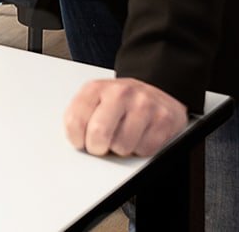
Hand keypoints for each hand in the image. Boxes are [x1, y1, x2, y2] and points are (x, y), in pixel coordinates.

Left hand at [63, 78, 188, 157]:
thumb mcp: (95, 101)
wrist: (155, 94)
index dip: (76, 139)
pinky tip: (140, 137)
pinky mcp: (163, 119)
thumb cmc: (120, 103)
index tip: (81, 141)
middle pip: (98, 133)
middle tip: (100, 146)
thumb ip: (81, 116)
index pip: (75, 120)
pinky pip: (145, 150)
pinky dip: (141, 150)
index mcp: (96, 88)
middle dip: (97, 148)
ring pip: (122, 146)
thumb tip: (75, 140)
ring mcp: (143, 105)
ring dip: (121, 149)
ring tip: (123, 137)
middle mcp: (120, 93)